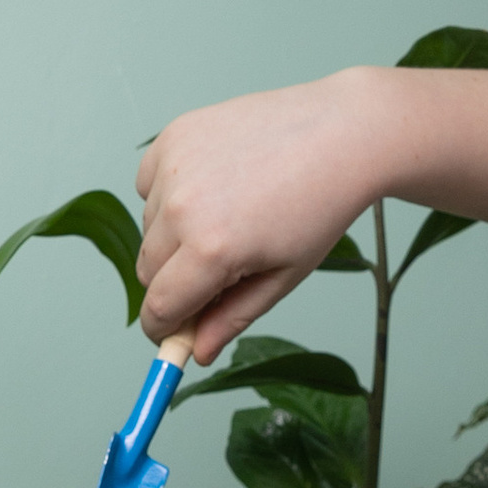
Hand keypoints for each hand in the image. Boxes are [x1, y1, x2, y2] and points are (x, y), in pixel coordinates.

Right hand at [135, 66, 413, 358]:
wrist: (340, 134)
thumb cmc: (320, 207)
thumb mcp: (282, 277)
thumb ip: (231, 317)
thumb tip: (195, 354)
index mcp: (211, 250)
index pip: (158, 309)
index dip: (164, 328)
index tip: (173, 332)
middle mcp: (182, 208)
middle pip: (146, 271)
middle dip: (173, 283)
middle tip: (217, 272)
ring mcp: (174, 167)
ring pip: (148, 227)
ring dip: (173, 236)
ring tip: (229, 218)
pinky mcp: (173, 135)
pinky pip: (148, 185)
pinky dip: (168, 194)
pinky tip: (214, 187)